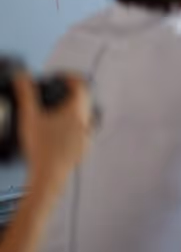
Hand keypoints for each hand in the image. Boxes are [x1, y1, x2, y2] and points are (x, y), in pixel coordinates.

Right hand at [16, 74, 90, 189]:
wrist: (49, 175)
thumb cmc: (41, 148)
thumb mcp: (30, 117)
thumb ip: (26, 94)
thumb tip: (22, 76)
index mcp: (77, 110)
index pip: (81, 84)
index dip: (70, 77)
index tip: (60, 77)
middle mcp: (86, 120)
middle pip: (84, 99)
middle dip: (71, 92)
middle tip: (56, 91)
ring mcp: (87, 134)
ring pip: (85, 114)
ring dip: (73, 108)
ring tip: (56, 109)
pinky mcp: (84, 146)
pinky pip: (83, 129)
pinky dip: (73, 124)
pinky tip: (59, 129)